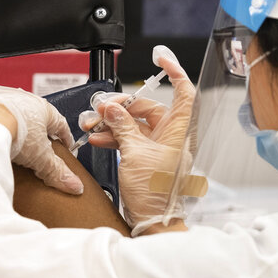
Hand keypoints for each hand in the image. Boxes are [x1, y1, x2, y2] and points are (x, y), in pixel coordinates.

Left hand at [0, 74, 83, 194]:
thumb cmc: (15, 134)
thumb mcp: (40, 157)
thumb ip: (57, 171)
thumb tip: (75, 186)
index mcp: (44, 110)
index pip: (60, 123)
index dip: (64, 137)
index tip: (65, 146)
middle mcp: (25, 98)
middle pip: (36, 113)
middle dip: (38, 125)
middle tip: (36, 141)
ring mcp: (3, 94)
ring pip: (12, 100)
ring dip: (13, 110)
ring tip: (10, 125)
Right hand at [80, 46, 195, 233]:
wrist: (152, 220)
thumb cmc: (155, 193)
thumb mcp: (134, 153)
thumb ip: (122, 127)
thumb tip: (112, 109)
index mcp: (178, 131)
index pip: (183, 92)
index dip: (174, 71)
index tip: (161, 58)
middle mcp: (171, 136)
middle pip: (147, 108)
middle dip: (121, 107)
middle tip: (102, 110)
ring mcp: (159, 147)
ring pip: (135, 123)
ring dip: (113, 123)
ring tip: (93, 126)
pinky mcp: (147, 157)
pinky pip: (130, 138)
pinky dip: (114, 136)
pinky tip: (99, 139)